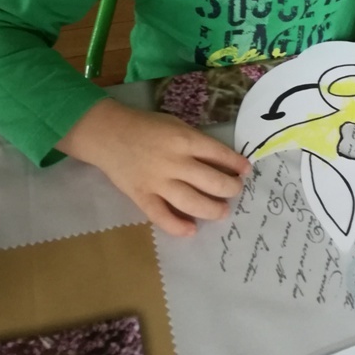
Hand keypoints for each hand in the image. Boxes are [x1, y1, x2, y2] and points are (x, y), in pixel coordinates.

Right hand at [57, 99, 250, 236]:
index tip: (246, 171)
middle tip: (234, 191)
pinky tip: (191, 230)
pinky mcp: (142, 196)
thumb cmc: (146, 126)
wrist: (108, 133)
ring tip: (221, 211)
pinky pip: (162, 216)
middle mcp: (174, 162)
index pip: (219, 155)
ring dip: (212, 209)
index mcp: (184, 139)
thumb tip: (221, 162)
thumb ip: (196, 143)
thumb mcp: (176, 125)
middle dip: (230, 189)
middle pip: (212, 181)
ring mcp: (157, 181)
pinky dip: (178, 226)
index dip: (237, 164)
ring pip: (192, 202)